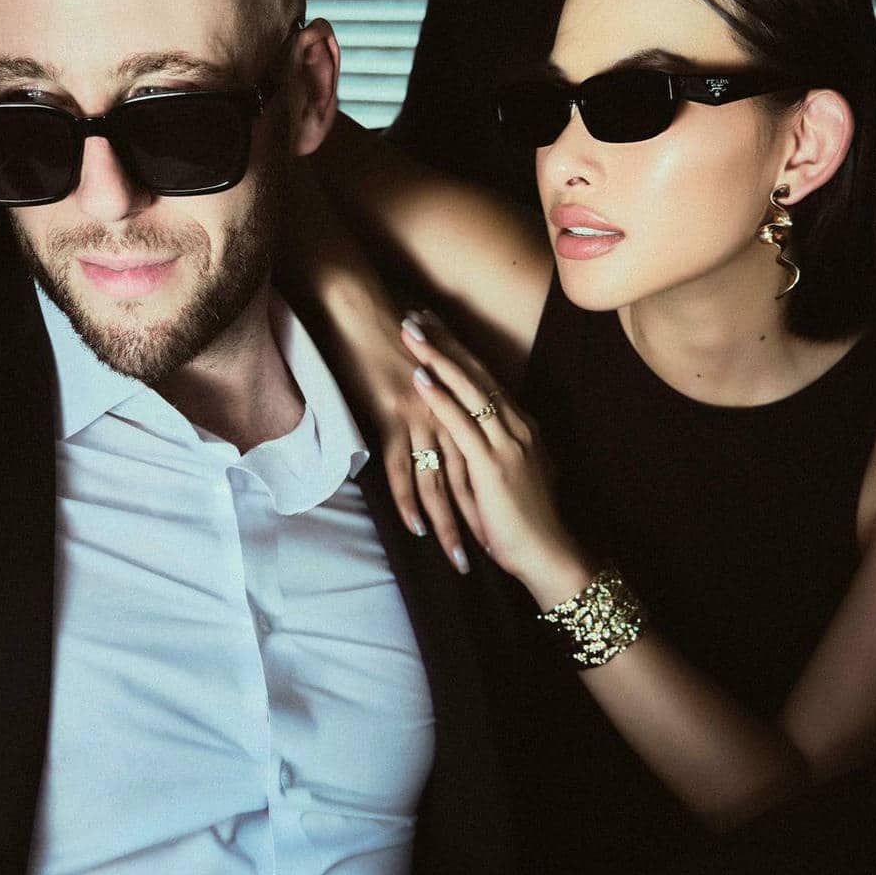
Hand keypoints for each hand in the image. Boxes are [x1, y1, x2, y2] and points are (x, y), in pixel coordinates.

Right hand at [374, 332, 483, 574]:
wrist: (364, 314)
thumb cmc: (393, 341)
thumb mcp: (429, 377)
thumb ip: (445, 407)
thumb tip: (451, 436)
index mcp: (464, 404)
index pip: (488, 463)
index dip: (499, 497)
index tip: (511, 529)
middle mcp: (451, 414)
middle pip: (473, 480)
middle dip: (485, 521)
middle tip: (496, 555)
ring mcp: (424, 418)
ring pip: (444, 484)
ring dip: (452, 525)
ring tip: (461, 560)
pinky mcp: (394, 419)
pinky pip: (404, 470)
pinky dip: (411, 503)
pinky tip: (417, 530)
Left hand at [403, 312, 588, 599]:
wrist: (549, 553)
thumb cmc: (528, 526)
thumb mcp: (512, 481)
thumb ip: (494, 458)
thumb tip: (475, 447)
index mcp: (524, 428)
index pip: (488, 379)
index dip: (460, 351)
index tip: (438, 327)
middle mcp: (518, 427)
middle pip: (476, 373)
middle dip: (445, 342)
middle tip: (417, 315)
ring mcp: (507, 443)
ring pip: (468, 390)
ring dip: (437, 359)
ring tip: (411, 333)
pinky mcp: (492, 464)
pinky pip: (462, 424)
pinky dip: (440, 398)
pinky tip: (420, 379)